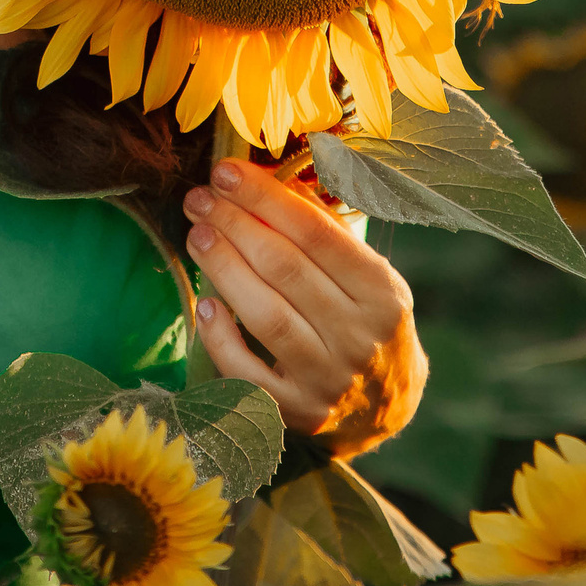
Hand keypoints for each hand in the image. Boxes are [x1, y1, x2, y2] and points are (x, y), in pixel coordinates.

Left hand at [183, 159, 426, 456]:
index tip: (227, 172)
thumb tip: (278, 181)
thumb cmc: (367, 322)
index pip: (317, 234)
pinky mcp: (296, 413)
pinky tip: (205, 305)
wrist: (388, 407)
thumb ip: (327, 230)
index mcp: (382, 294)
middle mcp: (359, 338)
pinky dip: (222, 339)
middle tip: (199, 198)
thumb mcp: (368, 275)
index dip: (267, 198)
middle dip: (236, 225)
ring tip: (197, 235)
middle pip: (286, 270)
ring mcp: (327, 380)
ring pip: (266, 317)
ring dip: (224, 269)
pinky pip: (248, 376)